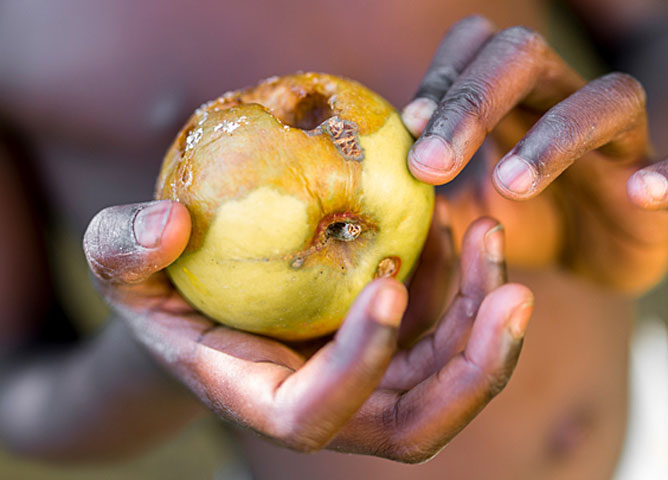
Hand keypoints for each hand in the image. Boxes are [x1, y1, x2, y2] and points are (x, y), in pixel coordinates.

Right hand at [83, 199, 532, 461]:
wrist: (208, 298)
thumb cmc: (163, 287)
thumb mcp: (120, 265)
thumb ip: (121, 249)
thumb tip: (166, 225)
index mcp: (262, 399)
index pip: (317, 415)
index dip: (358, 364)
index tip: (386, 285)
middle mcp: (329, 409)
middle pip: (415, 426)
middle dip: (472, 374)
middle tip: (514, 293)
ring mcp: (371, 385)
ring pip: (449, 384)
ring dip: (489, 325)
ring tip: (494, 237)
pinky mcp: (396, 353)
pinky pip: (450, 337)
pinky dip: (472, 293)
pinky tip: (470, 234)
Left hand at [402, 16, 667, 292]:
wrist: (589, 257)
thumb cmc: (520, 220)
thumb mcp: (464, 209)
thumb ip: (425, 197)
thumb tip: (366, 197)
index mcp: (512, 103)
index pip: (477, 50)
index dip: (444, 77)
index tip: (410, 127)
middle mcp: (564, 106)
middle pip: (527, 58)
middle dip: (474, 103)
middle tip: (433, 161)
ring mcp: (621, 144)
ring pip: (605, 100)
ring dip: (555, 136)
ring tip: (509, 180)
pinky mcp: (664, 190)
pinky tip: (643, 191)